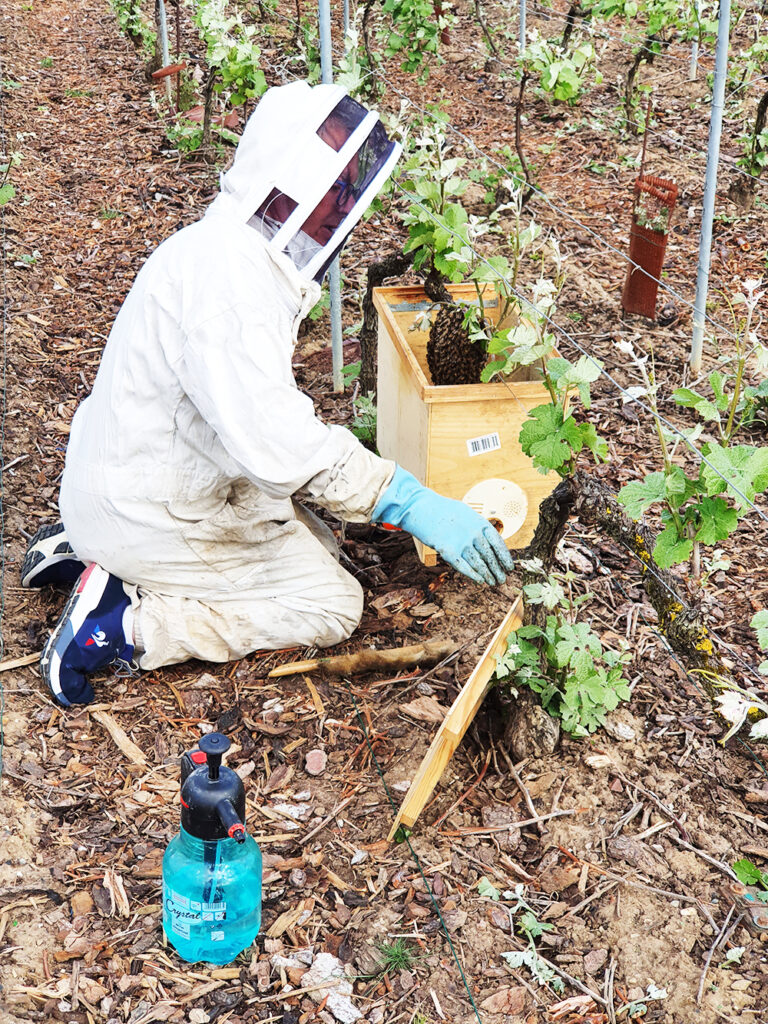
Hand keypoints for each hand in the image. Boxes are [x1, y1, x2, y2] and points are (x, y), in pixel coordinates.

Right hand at [372, 466, 514, 585]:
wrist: (422, 508)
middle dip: (497, 570)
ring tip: (492, 582)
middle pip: (489, 557)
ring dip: (487, 575)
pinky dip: (473, 575)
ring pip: (478, 564)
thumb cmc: (444, 510)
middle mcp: (473, 534)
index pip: (498, 544)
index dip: (505, 558)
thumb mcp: (467, 514)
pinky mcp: (448, 551)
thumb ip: (478, 527)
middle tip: (501, 580)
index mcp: (480, 523)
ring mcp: (461, 543)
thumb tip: (490, 542)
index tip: (509, 567)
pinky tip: (479, 581)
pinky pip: (463, 567)